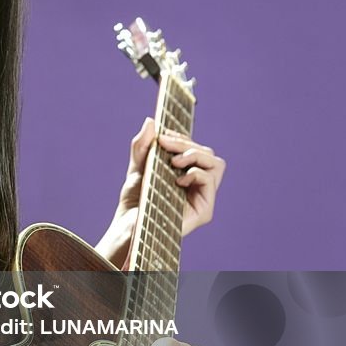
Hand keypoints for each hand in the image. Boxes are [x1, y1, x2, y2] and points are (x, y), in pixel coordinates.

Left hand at [95, 118, 225, 267]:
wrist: (129, 224)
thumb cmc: (135, 199)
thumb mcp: (137, 166)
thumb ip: (143, 145)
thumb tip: (150, 121)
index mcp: (186, 172)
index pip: (195, 147)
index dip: (182, 137)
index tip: (163, 134)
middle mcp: (198, 184)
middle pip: (207, 153)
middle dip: (186, 143)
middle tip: (165, 143)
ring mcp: (203, 196)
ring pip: (216, 163)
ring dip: (196, 154)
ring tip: (174, 161)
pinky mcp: (204, 210)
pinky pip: (210, 181)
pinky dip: (196, 173)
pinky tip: (178, 179)